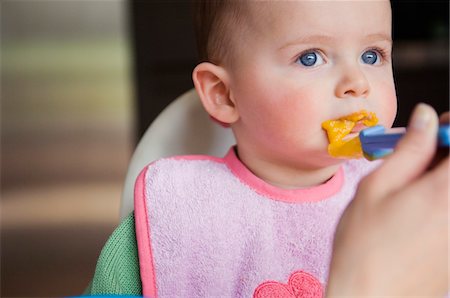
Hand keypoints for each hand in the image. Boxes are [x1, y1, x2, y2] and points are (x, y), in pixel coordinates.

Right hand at [326, 104, 448, 295]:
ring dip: (439, 178)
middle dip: (443, 153)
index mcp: (446, 190)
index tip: (432, 130)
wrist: (370, 297)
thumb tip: (424, 118)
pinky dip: (439, 200)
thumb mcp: (377, 187)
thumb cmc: (365, 247)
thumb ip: (409, 149)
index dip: (448, 129)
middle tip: (417, 157)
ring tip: (412, 187)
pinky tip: (417, 211)